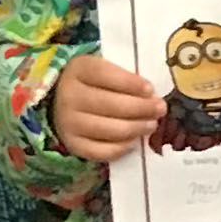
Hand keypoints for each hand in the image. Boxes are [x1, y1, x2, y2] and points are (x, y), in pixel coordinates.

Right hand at [50, 53, 164, 160]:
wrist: (60, 102)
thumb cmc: (92, 84)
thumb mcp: (103, 70)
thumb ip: (124, 78)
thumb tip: (151, 96)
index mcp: (78, 70)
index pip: (105, 74)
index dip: (130, 83)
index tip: (150, 90)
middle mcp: (69, 95)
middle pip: (110, 104)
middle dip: (141, 108)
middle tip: (160, 109)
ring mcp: (69, 122)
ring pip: (109, 129)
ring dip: (136, 128)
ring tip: (151, 124)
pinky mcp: (73, 144)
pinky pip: (102, 151)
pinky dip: (122, 148)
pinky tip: (133, 142)